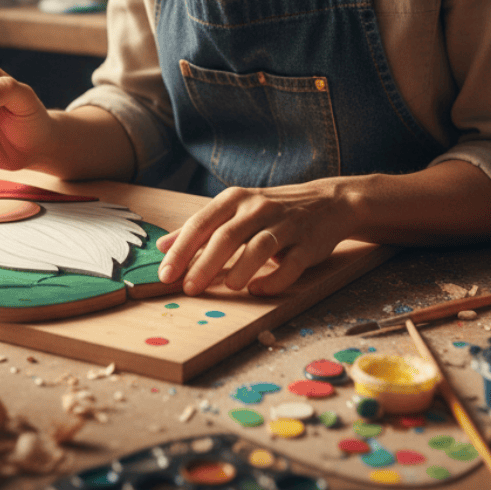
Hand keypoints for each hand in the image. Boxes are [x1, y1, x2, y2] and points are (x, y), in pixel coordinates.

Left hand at [155, 182, 353, 296]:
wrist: (327, 203)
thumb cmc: (271, 210)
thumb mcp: (234, 211)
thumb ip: (200, 227)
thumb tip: (163, 246)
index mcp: (235, 199)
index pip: (202, 223)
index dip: (182, 249)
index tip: (165, 274)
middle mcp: (258, 208)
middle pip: (227, 235)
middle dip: (205, 264)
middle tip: (188, 288)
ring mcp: (285, 225)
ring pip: (259, 246)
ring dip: (241, 268)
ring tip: (228, 288)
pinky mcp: (308, 243)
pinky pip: (290, 264)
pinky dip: (274, 279)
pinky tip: (258, 289)